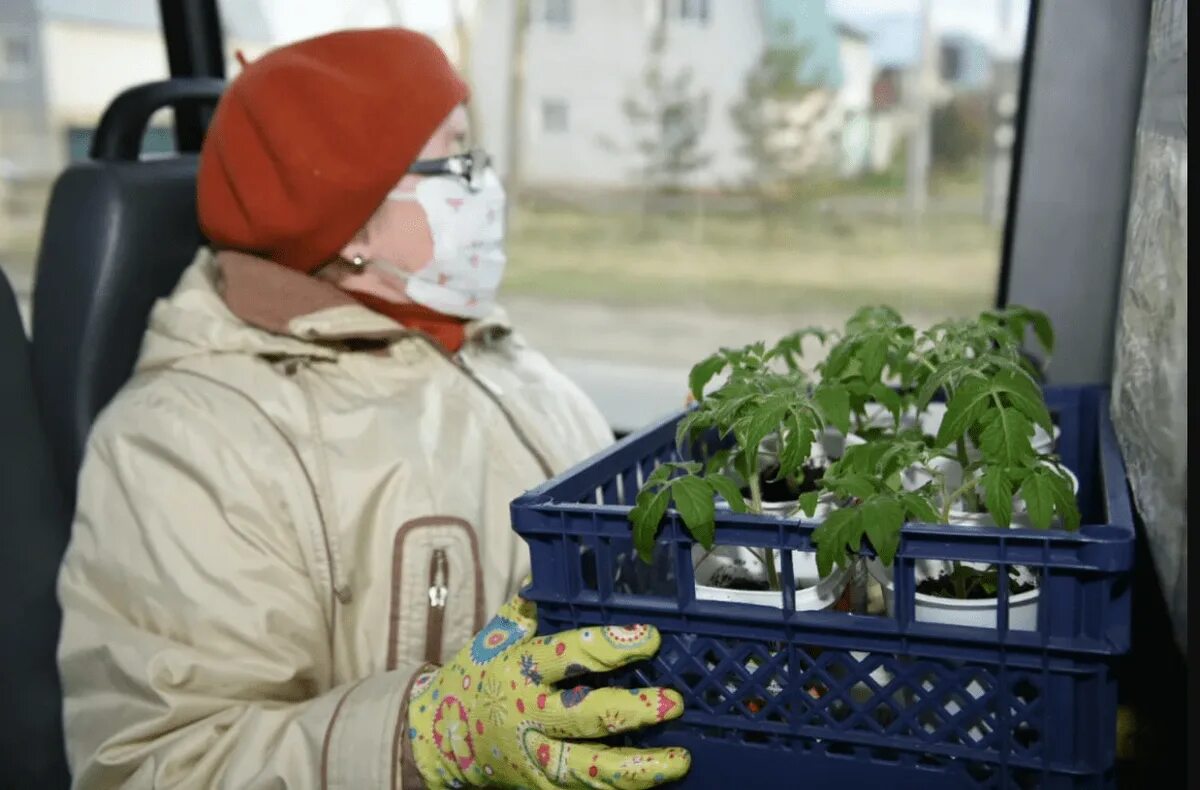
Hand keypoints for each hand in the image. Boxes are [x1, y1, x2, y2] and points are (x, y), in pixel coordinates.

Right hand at [407, 593, 689, 788]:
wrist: (438, 737)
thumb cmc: (476, 674)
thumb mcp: (495, 636)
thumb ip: (528, 607)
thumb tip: (554, 570)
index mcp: (520, 669)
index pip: (570, 654)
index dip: (612, 646)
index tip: (650, 638)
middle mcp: (529, 714)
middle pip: (586, 716)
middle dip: (633, 711)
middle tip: (673, 702)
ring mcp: (535, 756)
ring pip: (591, 767)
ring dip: (639, 768)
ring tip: (681, 760)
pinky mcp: (539, 785)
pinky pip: (584, 789)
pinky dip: (619, 787)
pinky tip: (655, 781)